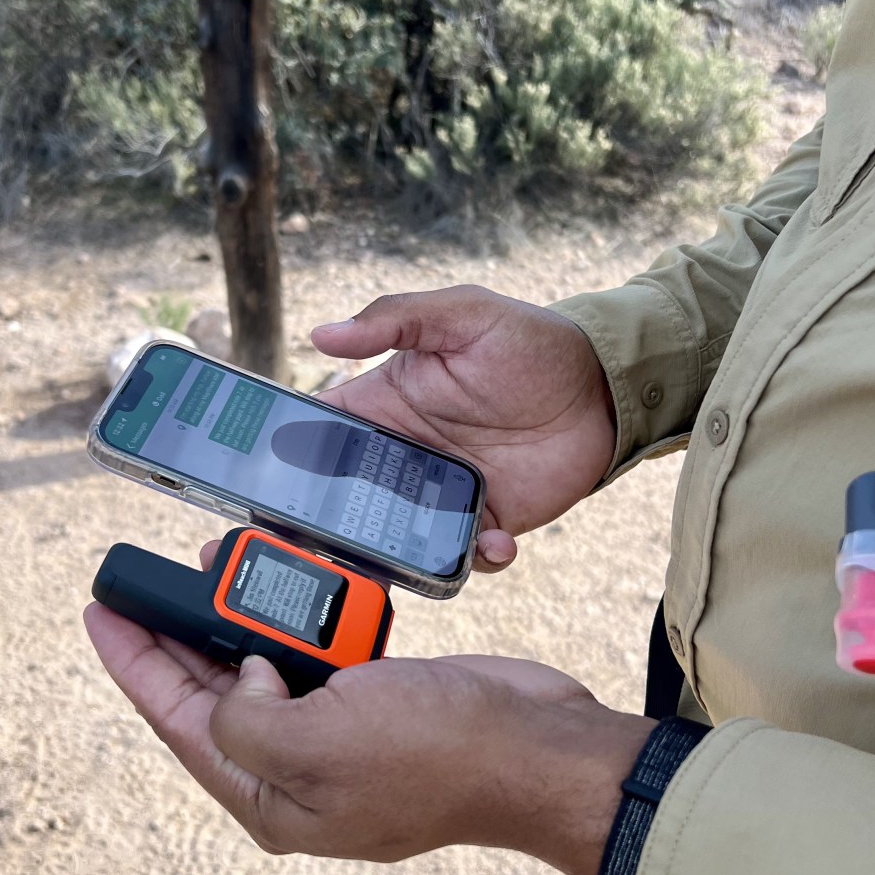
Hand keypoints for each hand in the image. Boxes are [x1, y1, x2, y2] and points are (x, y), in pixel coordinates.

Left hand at [84, 604, 650, 874]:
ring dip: (244, 617)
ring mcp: (341, 737)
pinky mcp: (379, 701)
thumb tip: (235, 680)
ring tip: (217, 564)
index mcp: (271, 796)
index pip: (177, 723)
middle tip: (149, 577)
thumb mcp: (317, 743)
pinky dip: (301, 615)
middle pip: (215, 695)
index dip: (133, 663)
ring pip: (268, 668)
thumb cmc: (436, 755)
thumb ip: (245, 718)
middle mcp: (298, 772)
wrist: (537, 749)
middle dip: (180, 636)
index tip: (98, 611)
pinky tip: (289, 580)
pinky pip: (319, 652)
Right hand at [310, 286, 615, 571]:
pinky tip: (495, 541)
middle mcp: (404, 454)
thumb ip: (396, 320)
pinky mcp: (485, 520)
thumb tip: (322, 334)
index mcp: (385, 404)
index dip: (291, 457)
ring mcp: (442, 493)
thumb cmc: (530, 342)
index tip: (270, 482)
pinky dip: (471, 560)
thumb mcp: (463, 314)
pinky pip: (462, 556)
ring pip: (396, 538)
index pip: (322, 433)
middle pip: (346, 499)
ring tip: (414, 553)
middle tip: (327, 541)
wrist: (604, 387)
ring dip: (395, 554)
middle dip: (330, 525)